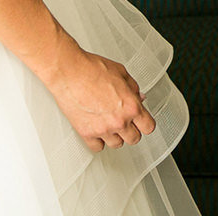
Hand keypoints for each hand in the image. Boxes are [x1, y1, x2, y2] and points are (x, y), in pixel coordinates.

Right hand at [40, 45, 155, 151]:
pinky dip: (98, 140)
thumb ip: (133, 88)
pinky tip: (98, 130)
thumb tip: (139, 98)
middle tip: (126, 122)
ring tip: (110, 124)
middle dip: (131, 130)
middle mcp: (119, 121)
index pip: (148, 127)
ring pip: (117, 144)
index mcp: (131, 106)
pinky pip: (97, 147)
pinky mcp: (86, 133)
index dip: (145, 123)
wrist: (68, 72)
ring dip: (115, 136)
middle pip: (134, 139)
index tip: (142, 122)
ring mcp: (103, 129)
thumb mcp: (121, 73)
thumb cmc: (92, 69)